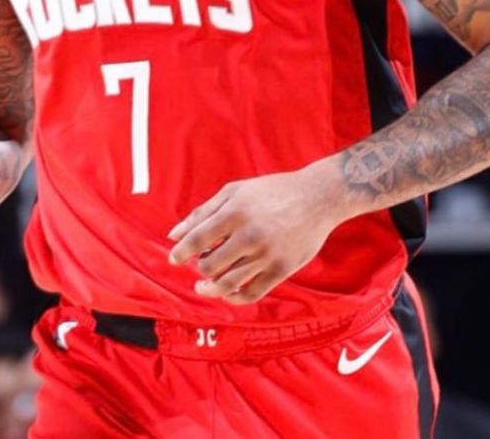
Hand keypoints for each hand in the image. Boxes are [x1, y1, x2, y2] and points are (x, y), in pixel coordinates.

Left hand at [167, 168, 340, 304]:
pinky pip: (252, 293)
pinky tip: (227, 293)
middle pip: (211, 265)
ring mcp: (267, 254)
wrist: (316, 197)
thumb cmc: (270, 191)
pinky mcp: (282, 269)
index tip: (173, 260)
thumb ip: (202, 212)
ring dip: (211, 288)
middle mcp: (250, 235)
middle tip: (198, 266)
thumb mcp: (234, 191)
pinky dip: (235, 298)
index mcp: (235, 212)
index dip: (181, 252)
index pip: (198, 239)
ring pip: (229, 283)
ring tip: (204, 285)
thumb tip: (173, 235)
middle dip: (199, 269)